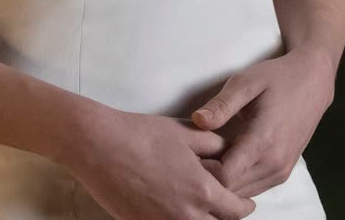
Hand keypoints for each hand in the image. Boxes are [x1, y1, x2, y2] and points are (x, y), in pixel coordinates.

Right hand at [58, 104, 257, 219]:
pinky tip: (171, 207)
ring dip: (200, 218)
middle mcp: (186, 216)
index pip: (236, 211)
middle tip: (224, 205)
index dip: (245, 206)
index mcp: (202, 192)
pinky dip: (174, 219)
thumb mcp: (186, 134)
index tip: (246, 203)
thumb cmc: (141, 135)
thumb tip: (228, 153)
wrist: (98, 146)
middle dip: (224, 216)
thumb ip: (214, 146)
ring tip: (197, 205)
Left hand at [189, 50, 334, 198]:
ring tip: (209, 157)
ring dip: (222, 182)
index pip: (224, 177)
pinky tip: (226, 160)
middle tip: (194, 155)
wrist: (313, 83)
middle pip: (231, 191)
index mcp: (263, 141)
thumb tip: (197, 120)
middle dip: (209, 178)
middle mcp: (274, 164)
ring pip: (242, 195)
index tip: (190, 152)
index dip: (202, 170)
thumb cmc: (277, 79)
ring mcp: (280, 172)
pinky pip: (253, 189)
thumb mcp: (246, 82)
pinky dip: (237, 182)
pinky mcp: (282, 174)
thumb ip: (221, 105)